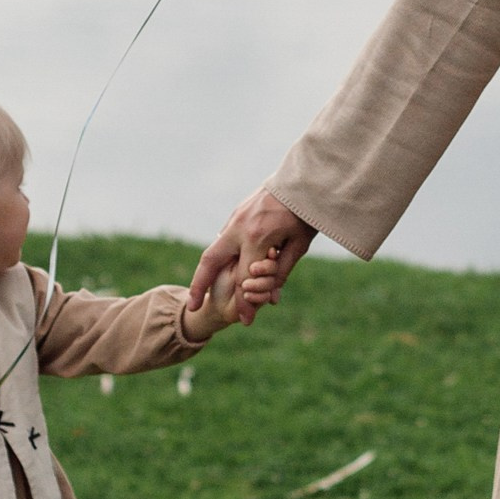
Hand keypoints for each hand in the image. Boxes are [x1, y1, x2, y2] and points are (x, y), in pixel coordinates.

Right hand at [191, 187, 314, 317]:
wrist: (304, 178)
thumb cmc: (307, 212)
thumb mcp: (299, 245)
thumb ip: (281, 271)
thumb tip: (270, 298)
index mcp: (257, 238)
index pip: (246, 279)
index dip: (245, 303)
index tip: (246, 320)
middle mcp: (240, 227)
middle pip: (211, 261)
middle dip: (199, 285)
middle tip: (192, 306)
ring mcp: (235, 217)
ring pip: (214, 248)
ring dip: (205, 271)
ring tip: (198, 291)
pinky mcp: (237, 212)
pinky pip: (223, 238)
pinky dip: (219, 255)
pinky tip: (217, 268)